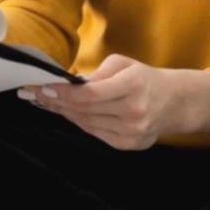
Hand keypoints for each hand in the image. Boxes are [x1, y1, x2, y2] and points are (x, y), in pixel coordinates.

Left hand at [18, 53, 190, 150]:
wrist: (175, 102)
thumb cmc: (144, 78)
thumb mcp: (123, 64)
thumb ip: (96, 73)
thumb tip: (67, 84)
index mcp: (134, 85)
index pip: (90, 94)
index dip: (63, 93)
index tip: (43, 88)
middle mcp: (135, 111)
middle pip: (85, 111)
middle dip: (57, 102)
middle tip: (35, 94)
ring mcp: (133, 131)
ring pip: (87, 124)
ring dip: (64, 113)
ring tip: (46, 102)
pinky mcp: (130, 145)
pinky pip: (95, 133)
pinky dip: (79, 122)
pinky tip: (67, 113)